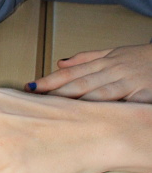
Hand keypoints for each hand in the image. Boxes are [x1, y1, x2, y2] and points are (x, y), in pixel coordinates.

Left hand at [28, 44, 151, 100]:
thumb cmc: (141, 59)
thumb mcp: (113, 53)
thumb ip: (86, 59)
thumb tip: (59, 62)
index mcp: (103, 62)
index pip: (71, 73)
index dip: (49, 80)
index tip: (30, 88)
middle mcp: (112, 70)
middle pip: (80, 83)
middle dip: (57, 93)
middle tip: (36, 102)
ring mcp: (127, 82)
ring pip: (98, 93)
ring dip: (77, 102)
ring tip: (57, 111)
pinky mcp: (142, 95)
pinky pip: (121, 104)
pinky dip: (108, 110)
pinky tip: (94, 118)